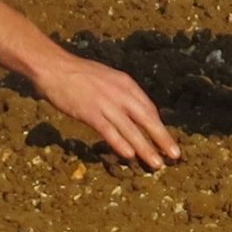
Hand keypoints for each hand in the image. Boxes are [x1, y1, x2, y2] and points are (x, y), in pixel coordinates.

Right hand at [34, 54, 180, 170]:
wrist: (55, 67)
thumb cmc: (78, 74)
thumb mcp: (106, 78)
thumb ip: (119, 93)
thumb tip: (129, 109)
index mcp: (125, 83)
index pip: (148, 107)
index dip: (159, 126)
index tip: (166, 140)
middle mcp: (120, 93)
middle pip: (147, 119)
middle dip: (162, 138)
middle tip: (176, 156)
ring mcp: (106, 103)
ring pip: (131, 129)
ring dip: (145, 148)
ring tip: (157, 164)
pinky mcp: (90, 112)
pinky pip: (108, 130)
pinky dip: (120, 143)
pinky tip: (129, 155)